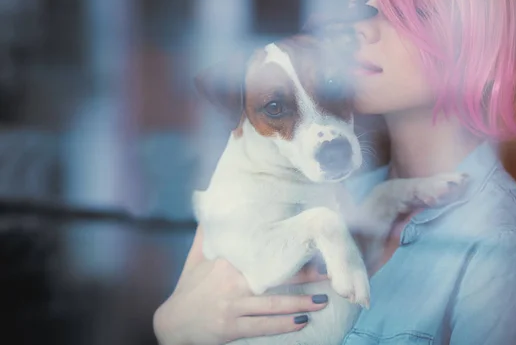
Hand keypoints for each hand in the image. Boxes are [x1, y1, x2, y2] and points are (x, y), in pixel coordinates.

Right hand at [153, 226, 329, 344]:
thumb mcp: (197, 258)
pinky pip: (263, 327)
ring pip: (273, 305)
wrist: (172, 324)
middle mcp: (231, 283)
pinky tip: (303, 321)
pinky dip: (284, 325)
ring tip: (323, 299)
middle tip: (328, 272)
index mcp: (227, 263)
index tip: (308, 244)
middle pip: (274, 278)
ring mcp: (232, 307)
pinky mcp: (232, 328)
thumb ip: (208, 233)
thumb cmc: (189, 288)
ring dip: (300, 302)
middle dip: (303, 276)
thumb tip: (209, 202)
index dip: (286, 250)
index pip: (262, 253)